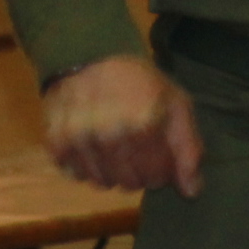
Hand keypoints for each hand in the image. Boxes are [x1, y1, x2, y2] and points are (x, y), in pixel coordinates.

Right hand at [42, 55, 203, 196]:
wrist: (90, 56)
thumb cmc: (140, 82)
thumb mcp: (176, 104)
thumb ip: (188, 148)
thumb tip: (191, 192)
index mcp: (143, 125)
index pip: (157, 178)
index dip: (162, 171)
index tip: (160, 155)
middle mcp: (109, 136)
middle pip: (130, 184)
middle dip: (139, 172)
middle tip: (137, 148)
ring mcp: (80, 141)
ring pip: (102, 183)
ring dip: (112, 171)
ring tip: (115, 145)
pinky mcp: (56, 143)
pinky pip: (76, 175)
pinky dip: (86, 166)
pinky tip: (93, 145)